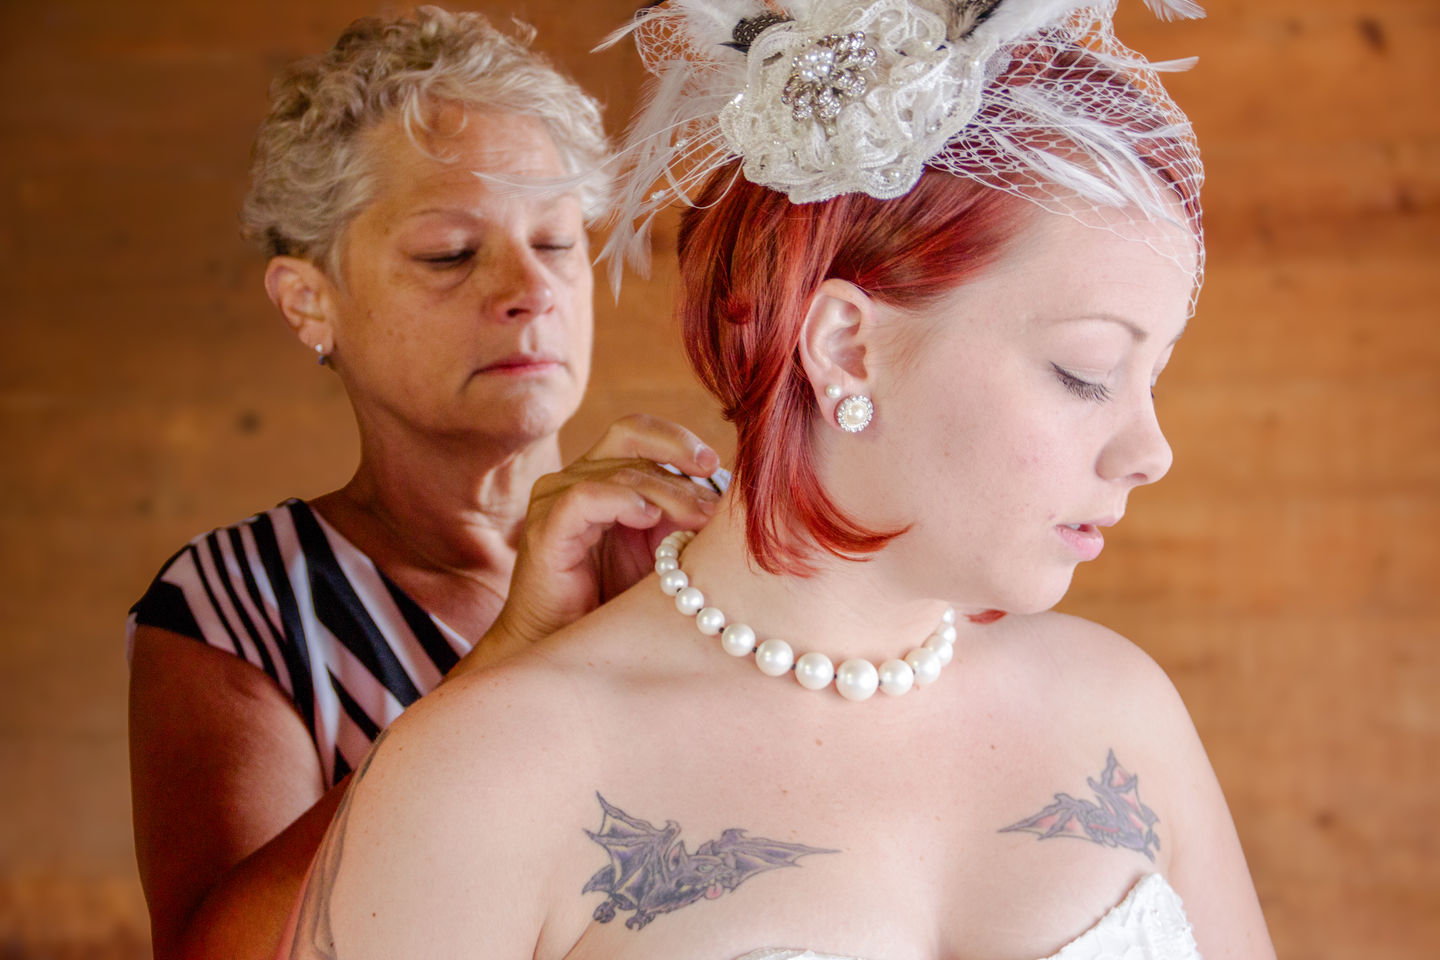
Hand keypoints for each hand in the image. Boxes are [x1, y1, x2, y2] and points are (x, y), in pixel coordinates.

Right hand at [482, 415, 720, 655]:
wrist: (562, 649)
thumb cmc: (613, 601)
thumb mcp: (660, 552)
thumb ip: (686, 520)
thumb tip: (736, 500)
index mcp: (601, 475)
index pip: (639, 432)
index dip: (679, 440)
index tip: (715, 464)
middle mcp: (575, 478)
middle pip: (629, 435)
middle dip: (679, 455)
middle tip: (713, 487)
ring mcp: (554, 501)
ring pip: (618, 471)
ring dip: (666, 492)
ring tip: (697, 518)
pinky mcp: (544, 531)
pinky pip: (584, 498)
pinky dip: (621, 501)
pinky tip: (648, 518)